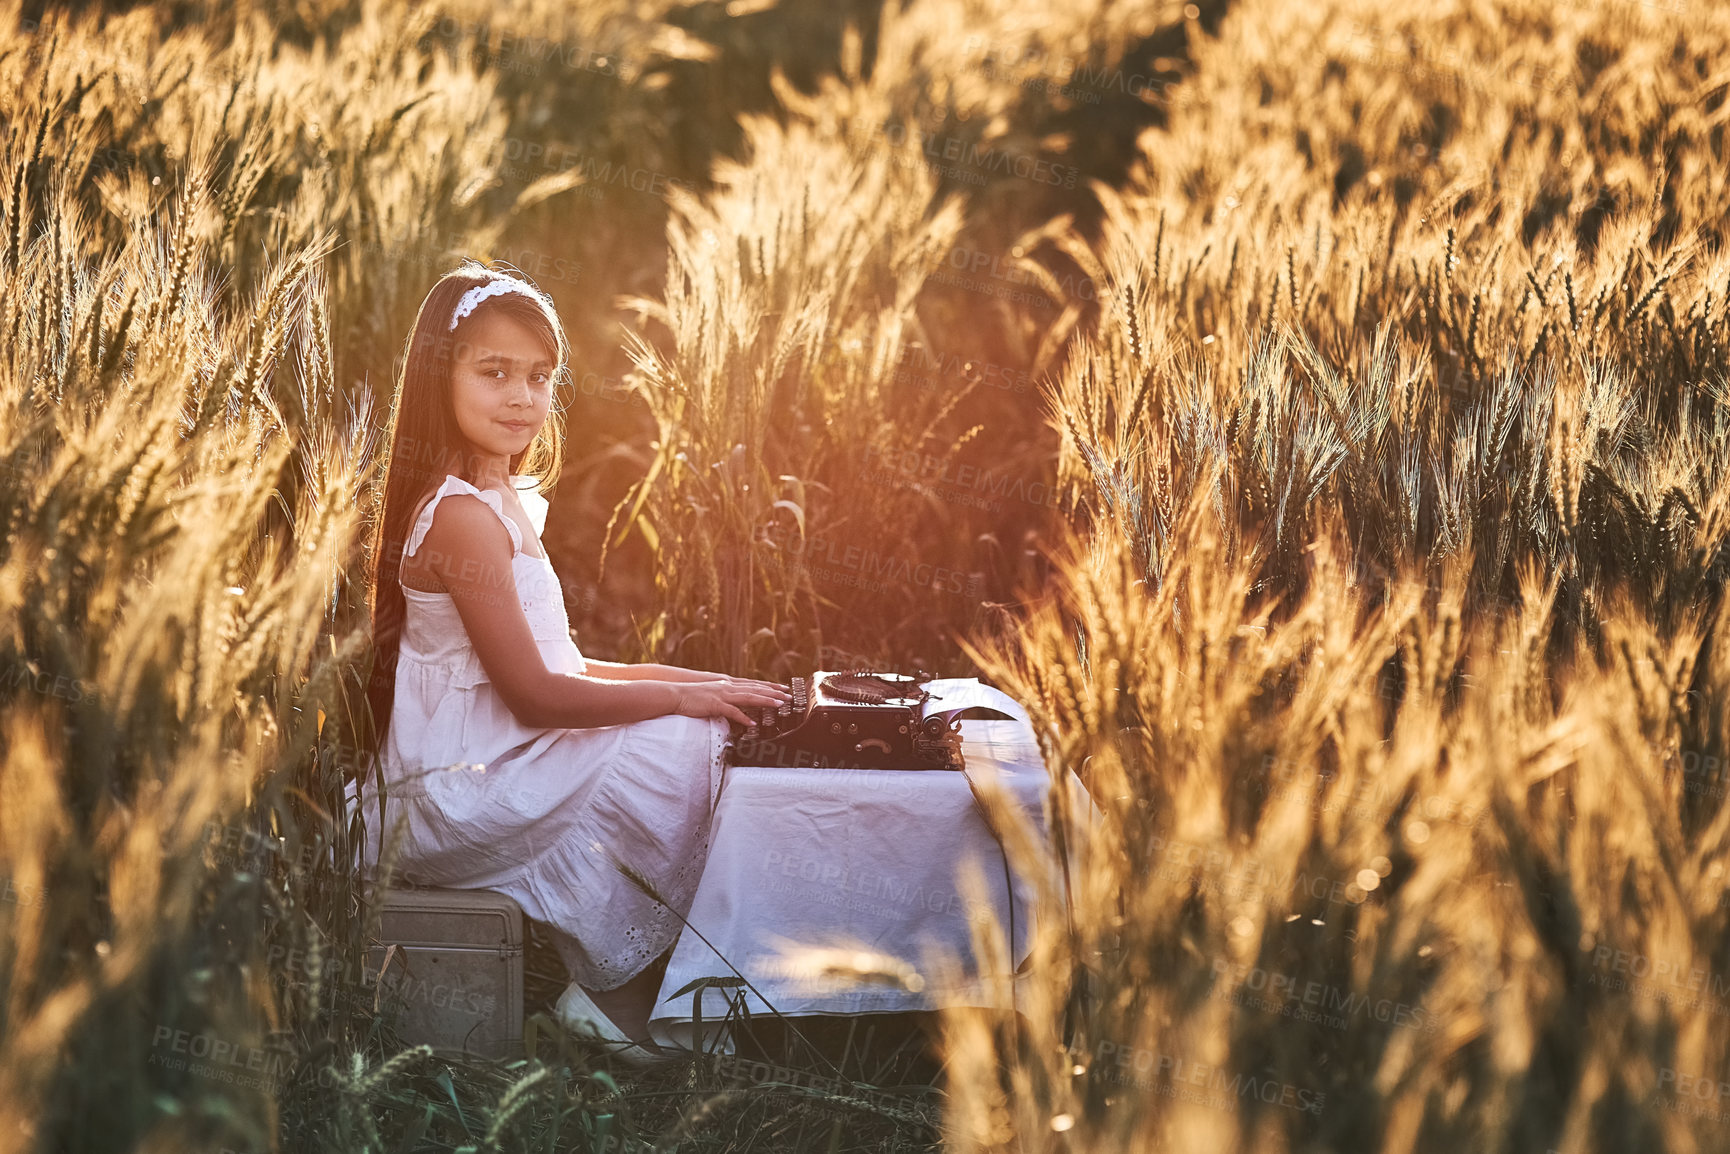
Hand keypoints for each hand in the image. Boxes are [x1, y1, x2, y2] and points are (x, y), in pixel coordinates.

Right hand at [670, 680, 789, 725]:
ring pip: (748, 697)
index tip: (783, 689)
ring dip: (765, 701)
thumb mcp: (713, 693)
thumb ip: (726, 697)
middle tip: (788, 696)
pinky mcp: (715, 704)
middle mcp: (728, 687)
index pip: (753, 685)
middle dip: (773, 692)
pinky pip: (732, 711)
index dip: (769, 687)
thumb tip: (736, 704)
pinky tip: (752, 722)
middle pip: (755, 689)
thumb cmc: (693, 696)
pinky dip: (743, 717)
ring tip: (778, 705)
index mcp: (728, 684)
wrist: (676, 694)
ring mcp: (722, 695)